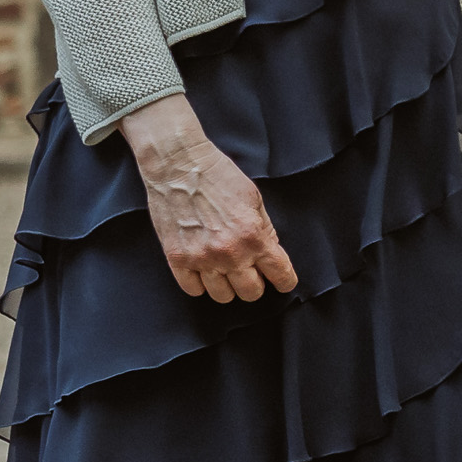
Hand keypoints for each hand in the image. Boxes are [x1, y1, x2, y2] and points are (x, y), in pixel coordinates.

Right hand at [119, 96, 295, 303]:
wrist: (179, 165)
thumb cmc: (218, 176)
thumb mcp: (254, 198)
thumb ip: (265, 229)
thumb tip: (271, 251)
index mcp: (254, 237)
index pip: (280, 275)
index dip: (284, 280)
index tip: (281, 280)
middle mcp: (229, 254)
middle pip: (251, 293)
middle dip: (255, 284)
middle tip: (249, 271)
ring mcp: (202, 259)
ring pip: (222, 297)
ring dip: (227, 285)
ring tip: (224, 270)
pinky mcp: (177, 259)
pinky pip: (194, 290)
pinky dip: (201, 284)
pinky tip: (203, 270)